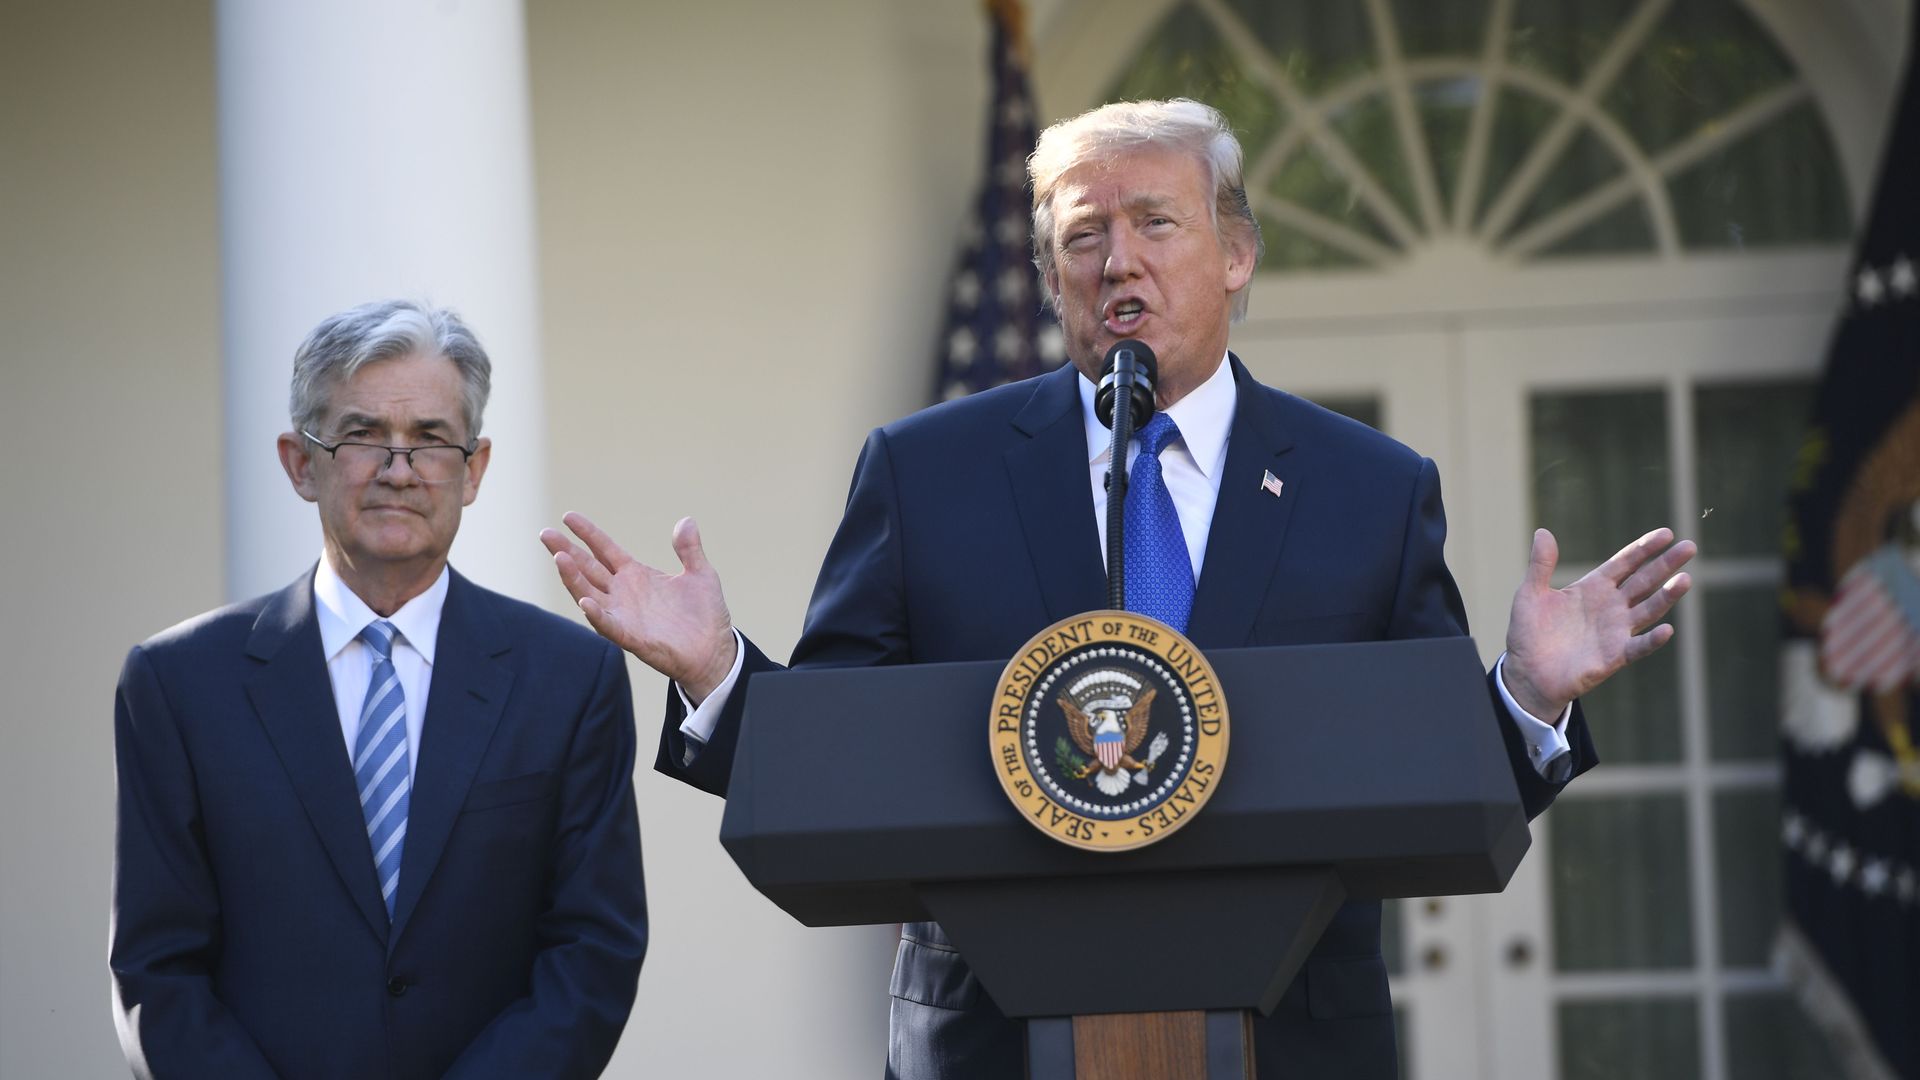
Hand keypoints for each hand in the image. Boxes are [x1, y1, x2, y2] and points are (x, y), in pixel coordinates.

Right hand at [539, 512, 738, 702]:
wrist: (715, 652)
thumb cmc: (705, 615)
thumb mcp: (701, 575)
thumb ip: (690, 549)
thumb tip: (686, 521)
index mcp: (636, 574)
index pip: (604, 549)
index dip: (587, 533)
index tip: (568, 516)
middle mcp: (623, 593)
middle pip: (587, 568)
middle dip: (566, 551)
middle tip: (545, 534)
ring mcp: (624, 615)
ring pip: (589, 593)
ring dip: (573, 578)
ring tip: (559, 558)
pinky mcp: (631, 637)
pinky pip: (608, 625)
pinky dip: (596, 614)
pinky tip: (586, 601)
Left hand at [1502, 527, 1695, 720]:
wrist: (1526, 674)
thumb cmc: (1529, 633)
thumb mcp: (1531, 594)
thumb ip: (1540, 565)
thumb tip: (1543, 531)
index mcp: (1594, 588)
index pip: (1625, 563)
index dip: (1645, 549)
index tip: (1667, 533)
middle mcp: (1611, 606)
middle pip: (1644, 581)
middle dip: (1666, 564)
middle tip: (1690, 546)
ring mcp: (1615, 631)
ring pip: (1648, 610)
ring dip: (1667, 596)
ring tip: (1686, 579)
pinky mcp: (1614, 656)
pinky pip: (1638, 647)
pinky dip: (1652, 640)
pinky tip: (1666, 630)